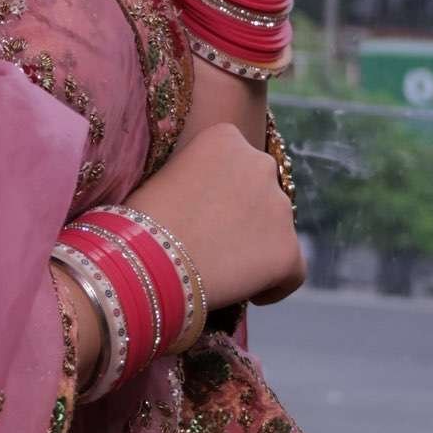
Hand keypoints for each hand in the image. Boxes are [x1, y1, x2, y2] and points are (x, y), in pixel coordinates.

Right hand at [122, 121, 304, 312]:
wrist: (146, 259)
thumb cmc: (140, 220)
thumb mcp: (165, 178)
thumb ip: (197, 179)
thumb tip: (209, 202)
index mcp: (226, 138)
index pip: (237, 162)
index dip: (224, 191)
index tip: (206, 214)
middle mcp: (260, 163)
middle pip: (261, 192)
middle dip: (245, 215)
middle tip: (216, 242)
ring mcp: (279, 206)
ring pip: (277, 230)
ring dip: (257, 245)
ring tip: (225, 270)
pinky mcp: (287, 250)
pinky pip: (292, 271)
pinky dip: (276, 283)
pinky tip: (254, 294)